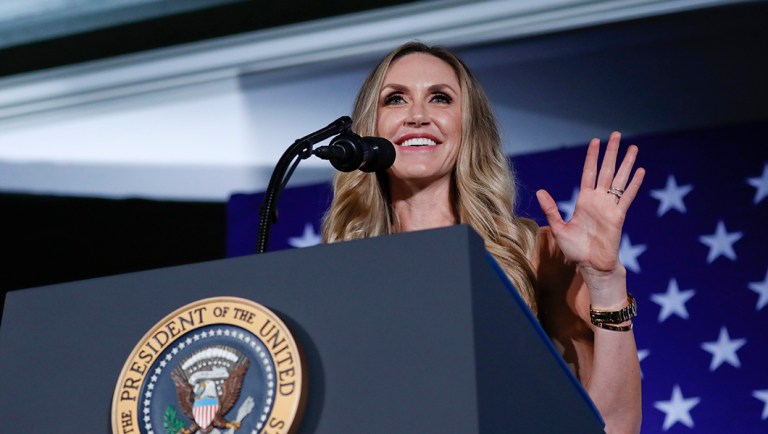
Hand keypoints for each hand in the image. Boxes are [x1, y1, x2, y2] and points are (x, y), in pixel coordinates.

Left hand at [536, 132, 644, 298]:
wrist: (591, 265)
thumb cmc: (575, 249)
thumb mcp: (559, 228)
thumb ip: (551, 209)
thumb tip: (540, 191)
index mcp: (584, 200)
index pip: (589, 172)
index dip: (592, 157)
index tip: (595, 141)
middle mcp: (599, 200)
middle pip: (607, 170)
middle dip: (612, 152)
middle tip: (617, 135)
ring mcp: (610, 207)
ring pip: (620, 179)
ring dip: (627, 163)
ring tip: (634, 147)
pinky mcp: (618, 216)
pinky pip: (627, 196)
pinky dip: (634, 184)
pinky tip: (640, 170)